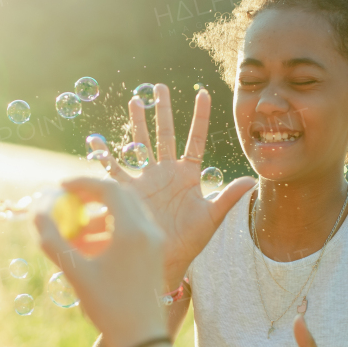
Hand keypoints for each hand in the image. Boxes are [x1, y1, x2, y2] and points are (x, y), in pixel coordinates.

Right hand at [34, 177, 167, 346]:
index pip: (108, 189)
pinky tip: (90, 247)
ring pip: (127, 212)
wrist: (142, 339)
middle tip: (66, 201)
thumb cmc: (109, 307)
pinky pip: (133, 229)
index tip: (60, 187)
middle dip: (91, 195)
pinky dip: (111, 229)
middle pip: (120, 196)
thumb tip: (36, 214)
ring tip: (74, 232)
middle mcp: (149, 231)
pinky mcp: (155, 254)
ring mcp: (155, 243)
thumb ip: (53, 241)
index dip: (82, 183)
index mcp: (133, 230)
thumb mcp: (76, 273)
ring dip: (100, 214)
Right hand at [98, 84, 254, 278]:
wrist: (166, 260)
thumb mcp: (211, 217)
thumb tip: (252, 179)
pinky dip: (104, 156)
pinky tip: (95, 140)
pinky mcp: (129, 191)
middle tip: (159, 86)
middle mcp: (166, 172)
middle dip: (162, 110)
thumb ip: (228, 196)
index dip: (200, 118)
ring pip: (140, 143)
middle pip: (165, 134)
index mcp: (188, 175)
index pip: (195, 139)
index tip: (204, 94)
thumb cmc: (191, 241)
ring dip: (138, 123)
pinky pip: (114, 170)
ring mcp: (147, 180)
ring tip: (135, 100)